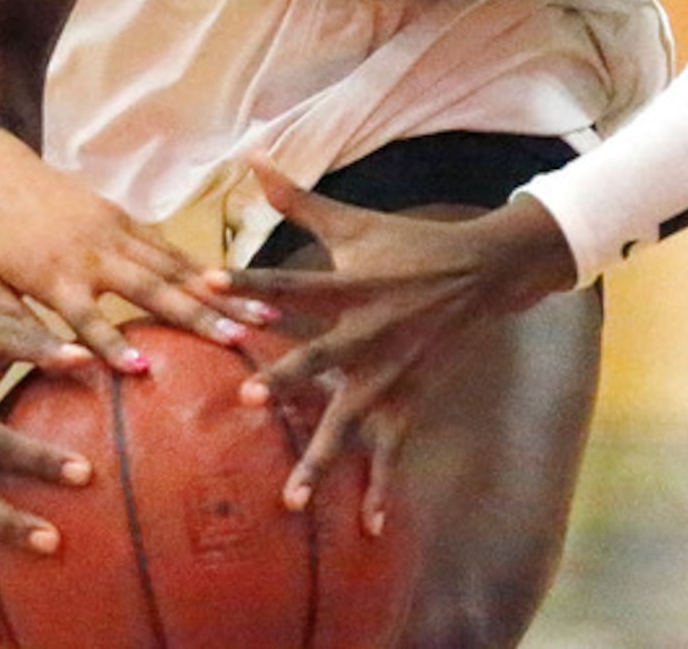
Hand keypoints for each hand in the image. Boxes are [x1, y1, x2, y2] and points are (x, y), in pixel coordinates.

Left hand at [0, 130, 264, 368]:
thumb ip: (11, 322)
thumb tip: (48, 362)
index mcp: (51, 273)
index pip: (88, 317)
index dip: (114, 344)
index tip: (145, 370)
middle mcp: (91, 250)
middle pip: (151, 288)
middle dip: (197, 315)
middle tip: (239, 340)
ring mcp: (110, 228)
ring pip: (170, 264)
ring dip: (214, 291)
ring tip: (256, 312)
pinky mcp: (117, 214)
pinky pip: (164, 244)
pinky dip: (197, 264)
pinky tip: (227, 282)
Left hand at [223, 159, 571, 535]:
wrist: (482, 273)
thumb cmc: (405, 244)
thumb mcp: (352, 221)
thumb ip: (296, 200)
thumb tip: (250, 157)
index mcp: (350, 285)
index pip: (290, 283)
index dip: (249, 282)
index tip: (205, 281)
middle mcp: (369, 332)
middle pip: (323, 359)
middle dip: (289, 378)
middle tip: (249, 396)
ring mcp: (392, 372)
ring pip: (352, 419)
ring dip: (322, 457)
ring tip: (289, 497)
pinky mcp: (411, 398)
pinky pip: (394, 450)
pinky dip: (384, 489)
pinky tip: (371, 530)